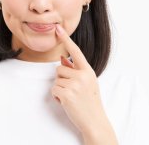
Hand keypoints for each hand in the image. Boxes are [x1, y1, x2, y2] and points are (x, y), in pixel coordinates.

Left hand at [51, 24, 117, 143]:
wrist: (94, 121)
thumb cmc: (90, 101)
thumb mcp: (87, 82)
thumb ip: (76, 70)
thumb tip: (62, 58)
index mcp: (88, 70)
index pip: (76, 51)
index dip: (66, 39)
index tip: (58, 28)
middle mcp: (82, 75)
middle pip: (59, 68)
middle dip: (62, 78)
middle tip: (73, 90)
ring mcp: (75, 85)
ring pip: (56, 79)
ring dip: (59, 88)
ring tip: (71, 97)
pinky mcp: (67, 94)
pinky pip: (53, 89)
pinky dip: (57, 96)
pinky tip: (67, 102)